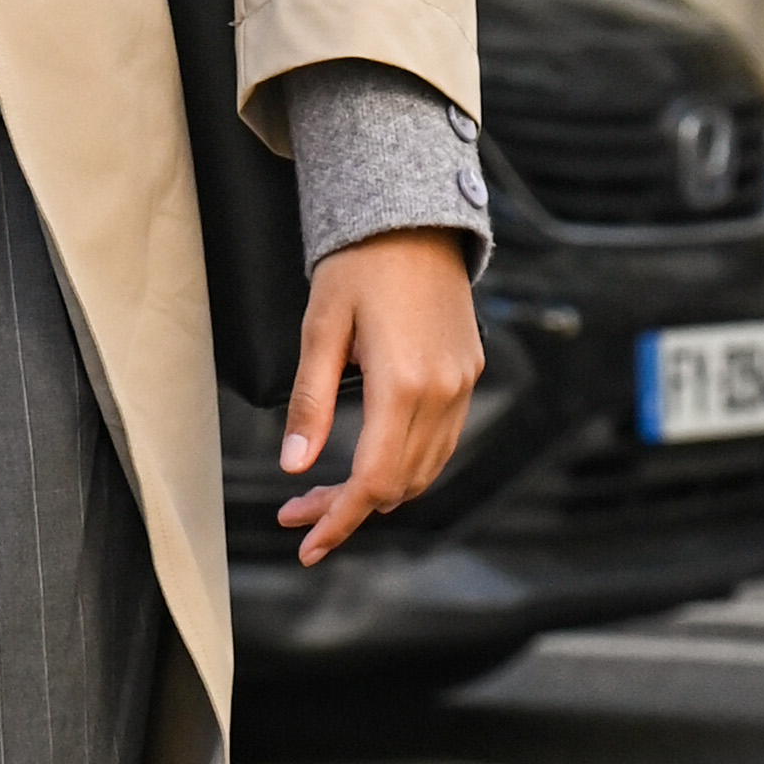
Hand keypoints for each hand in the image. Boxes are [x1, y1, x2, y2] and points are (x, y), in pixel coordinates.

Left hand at [276, 235, 483, 568]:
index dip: (339, 518)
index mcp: (404, 383)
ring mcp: (463, 384)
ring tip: (324, 493)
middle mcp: (444, 392)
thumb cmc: (359, 266)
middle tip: (298, 513)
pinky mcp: (469, 373)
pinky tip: (369, 461)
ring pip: (425, 469)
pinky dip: (406, 465)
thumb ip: (310, 402)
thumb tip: (294, 465)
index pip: (373, 479)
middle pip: (400, 484)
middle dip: (348, 510)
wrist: (415, 220)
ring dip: (378, 491)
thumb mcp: (320, 330)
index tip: (308, 543)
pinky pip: (441, 441)